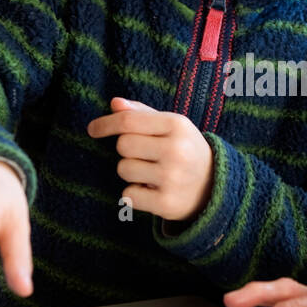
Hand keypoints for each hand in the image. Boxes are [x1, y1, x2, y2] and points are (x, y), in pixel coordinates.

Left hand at [86, 97, 212, 221]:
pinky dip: (135, 194)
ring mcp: (172, 178)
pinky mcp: (166, 203)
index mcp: (177, 125)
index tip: (92, 129)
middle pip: (123, 145)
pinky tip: (153, 190)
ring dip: (131, 172)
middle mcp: (176, 150)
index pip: (128, 121)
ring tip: (152, 173)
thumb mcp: (171, 126)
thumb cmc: (185, 149)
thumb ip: (142, 113)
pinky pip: (128, 195)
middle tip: (145, 155)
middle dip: (127, 150)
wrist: (214, 186)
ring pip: (123, 169)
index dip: (106, 124)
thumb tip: (114, 103)